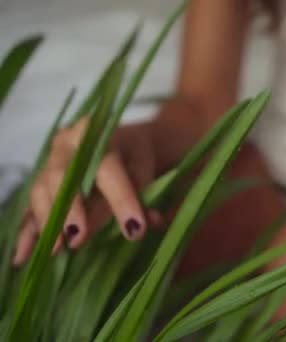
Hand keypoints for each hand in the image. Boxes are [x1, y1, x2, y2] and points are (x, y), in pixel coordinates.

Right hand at [12, 118, 158, 264]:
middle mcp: (67, 144)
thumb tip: (134, 230)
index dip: (121, 200)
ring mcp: (49, 161)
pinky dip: (28, 232)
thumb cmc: (135, 156)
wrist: (122, 141)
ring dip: (47, 222)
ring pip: (41, 191)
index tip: (134, 230)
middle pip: (62, 176)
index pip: (108, 168)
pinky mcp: (42, 181)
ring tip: (57, 249)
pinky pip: (31, 207)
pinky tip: (23, 256)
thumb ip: (141, 197)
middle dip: (69, 209)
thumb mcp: (145, 170)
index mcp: (98, 134)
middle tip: (78, 238)